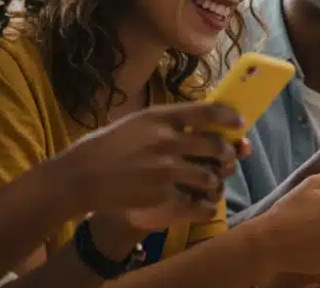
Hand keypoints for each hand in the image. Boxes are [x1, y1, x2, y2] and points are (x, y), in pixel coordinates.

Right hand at [51, 101, 242, 230]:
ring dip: (216, 181)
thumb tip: (202, 120)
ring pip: (209, 176)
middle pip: (216, 146)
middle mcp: (166, 141)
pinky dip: (204, 206)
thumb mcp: (136, 122)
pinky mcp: (161, 195)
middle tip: (230, 159)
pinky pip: (196, 202)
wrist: (79, 177)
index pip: (207, 112)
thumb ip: (167, 122)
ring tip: (212, 182)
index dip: (229, 118)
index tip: (240, 123)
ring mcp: (165, 169)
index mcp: (160, 118)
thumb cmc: (107, 146)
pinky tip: (204, 205)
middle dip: (229, 155)